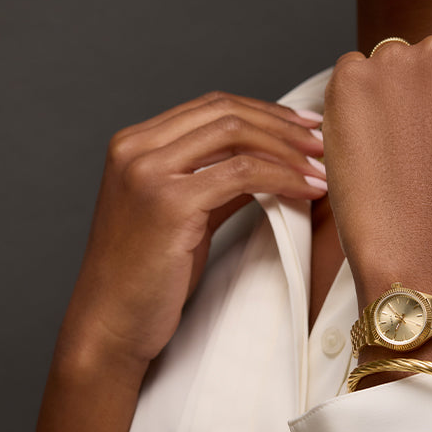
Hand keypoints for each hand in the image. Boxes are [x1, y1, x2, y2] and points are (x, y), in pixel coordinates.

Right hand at [59, 92, 326, 369]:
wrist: (111, 324)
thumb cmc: (148, 274)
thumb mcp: (185, 211)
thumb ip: (218, 177)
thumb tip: (270, 158)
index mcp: (134, 143)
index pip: (211, 106)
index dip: (264, 111)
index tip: (303, 125)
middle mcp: (135, 148)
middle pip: (226, 113)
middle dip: (282, 125)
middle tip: (321, 142)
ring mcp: (148, 172)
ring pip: (236, 136)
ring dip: (288, 150)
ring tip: (321, 168)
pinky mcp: (168, 202)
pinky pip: (243, 174)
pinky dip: (283, 178)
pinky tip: (307, 190)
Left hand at [322, 34, 431, 302]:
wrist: (416, 241)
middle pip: (428, 56)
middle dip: (422, 88)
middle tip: (419, 139)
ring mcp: (391, 61)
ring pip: (388, 64)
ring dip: (388, 91)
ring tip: (392, 145)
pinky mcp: (349, 79)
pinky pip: (350, 75)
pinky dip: (353, 101)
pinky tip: (367, 139)